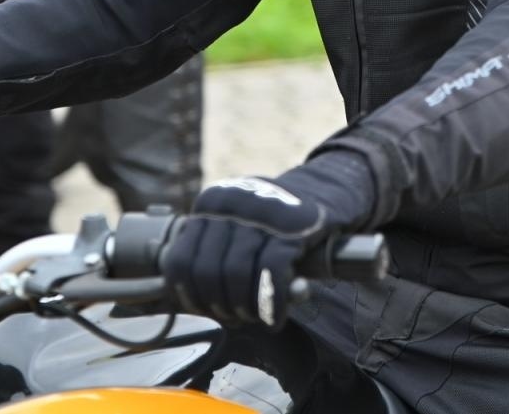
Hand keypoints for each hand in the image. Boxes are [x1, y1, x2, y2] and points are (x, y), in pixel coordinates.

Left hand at [162, 151, 374, 329]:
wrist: (327, 190)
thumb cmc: (276, 219)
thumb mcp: (238, 220)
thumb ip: (216, 250)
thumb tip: (195, 301)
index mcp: (210, 202)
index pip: (181, 259)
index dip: (188, 295)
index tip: (203, 311)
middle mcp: (230, 203)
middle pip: (208, 271)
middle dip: (219, 306)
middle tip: (234, 319)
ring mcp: (261, 213)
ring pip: (237, 274)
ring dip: (244, 308)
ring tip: (254, 318)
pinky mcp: (291, 228)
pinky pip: (271, 276)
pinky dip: (272, 305)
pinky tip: (275, 318)